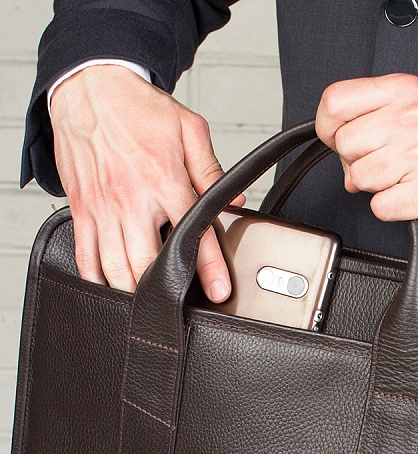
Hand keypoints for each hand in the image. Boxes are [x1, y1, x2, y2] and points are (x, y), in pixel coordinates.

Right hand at [50, 64, 242, 297]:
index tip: (219, 290)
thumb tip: (235, 201)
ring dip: (132, 291)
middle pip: (148, 262)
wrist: (90, 86)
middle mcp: (131, 199)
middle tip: (179, 303)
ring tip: (148, 301)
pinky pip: (85, 255)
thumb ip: (211, 170)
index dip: (209, 267)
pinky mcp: (81, 209)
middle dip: (164, 289)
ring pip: (115, 267)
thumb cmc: (138, 108)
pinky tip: (110, 287)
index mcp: (163, 179)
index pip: (192, 233)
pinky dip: (96, 278)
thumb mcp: (188, 129)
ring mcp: (102, 207)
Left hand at [315, 74, 417, 227]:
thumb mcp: (413, 104)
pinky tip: (408, 194)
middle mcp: (412, 118)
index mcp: (404, 90)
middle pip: (344, 145)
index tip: (338, 139)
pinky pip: (380, 206)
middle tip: (382, 162)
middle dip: (355, 161)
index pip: (336, 101)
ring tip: (400, 177)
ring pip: (359, 178)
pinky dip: (389, 207)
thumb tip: (336, 146)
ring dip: (374, 186)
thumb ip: (371, 114)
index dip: (328, 126)